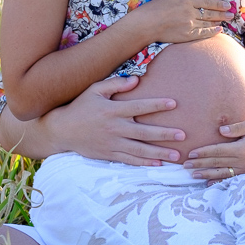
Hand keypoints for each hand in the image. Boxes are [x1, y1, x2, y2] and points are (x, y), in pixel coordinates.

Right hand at [48, 76, 185, 164]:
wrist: (61, 130)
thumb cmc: (81, 107)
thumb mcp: (95, 90)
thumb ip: (116, 83)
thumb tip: (137, 80)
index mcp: (112, 110)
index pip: (139, 107)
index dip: (157, 105)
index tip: (174, 104)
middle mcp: (114, 128)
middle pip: (144, 132)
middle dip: (164, 134)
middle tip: (183, 135)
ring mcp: (112, 143)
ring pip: (139, 150)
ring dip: (159, 153)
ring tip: (176, 156)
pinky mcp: (109, 154)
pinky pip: (129, 160)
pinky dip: (143, 163)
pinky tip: (158, 164)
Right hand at [129, 0, 231, 43]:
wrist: (145, 24)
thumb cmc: (153, 10)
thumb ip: (181, 2)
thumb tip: (190, 4)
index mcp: (185, 1)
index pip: (206, 2)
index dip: (218, 3)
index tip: (226, 4)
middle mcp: (190, 13)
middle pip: (209, 13)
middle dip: (222, 13)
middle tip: (231, 13)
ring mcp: (189, 25)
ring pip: (207, 23)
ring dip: (219, 21)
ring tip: (227, 20)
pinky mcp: (186, 36)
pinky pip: (202, 34)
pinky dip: (212, 31)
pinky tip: (219, 30)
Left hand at [183, 118, 244, 179]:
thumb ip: (238, 127)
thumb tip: (221, 131)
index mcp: (242, 148)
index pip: (218, 151)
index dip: (203, 152)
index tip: (190, 154)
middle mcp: (243, 160)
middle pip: (216, 162)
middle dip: (199, 164)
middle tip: (184, 166)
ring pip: (221, 173)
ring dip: (206, 174)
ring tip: (192, 175)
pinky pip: (230, 179)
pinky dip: (218, 182)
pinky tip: (208, 184)